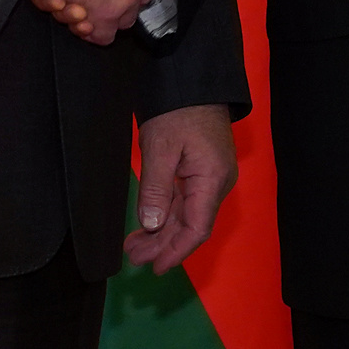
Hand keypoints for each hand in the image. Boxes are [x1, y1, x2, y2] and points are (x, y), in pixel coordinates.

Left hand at [125, 104, 234, 272]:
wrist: (192, 80)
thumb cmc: (178, 111)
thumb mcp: (161, 148)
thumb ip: (156, 189)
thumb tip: (151, 226)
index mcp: (212, 180)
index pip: (197, 228)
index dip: (176, 251)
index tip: (156, 268)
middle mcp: (216, 183)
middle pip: (190, 224)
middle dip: (162, 244)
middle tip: (133, 257)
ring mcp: (210, 177)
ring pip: (186, 214)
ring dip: (161, 231)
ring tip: (134, 246)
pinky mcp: (201, 169)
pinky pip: (184, 200)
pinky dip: (165, 213)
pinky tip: (147, 223)